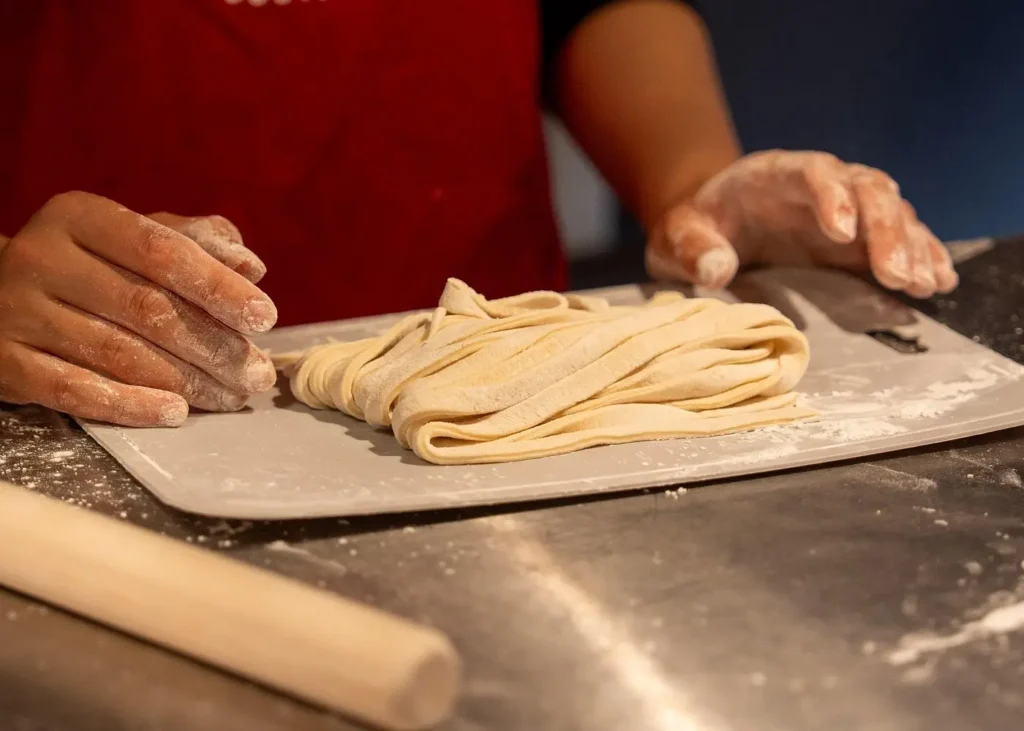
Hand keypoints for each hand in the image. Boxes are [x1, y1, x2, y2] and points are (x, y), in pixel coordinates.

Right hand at [0, 192, 277, 426]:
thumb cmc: (91, 266)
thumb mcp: (137, 240)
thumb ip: (196, 245)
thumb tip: (251, 266)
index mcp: (80, 217)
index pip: (161, 250)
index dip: (218, 286)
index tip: (266, 318)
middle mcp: (43, 257)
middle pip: (145, 308)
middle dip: (213, 345)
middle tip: (258, 374)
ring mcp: (17, 311)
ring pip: (117, 353)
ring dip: (186, 380)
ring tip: (232, 396)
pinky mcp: (5, 362)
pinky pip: (75, 390)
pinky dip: (129, 405)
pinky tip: (175, 412)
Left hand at [645, 150, 958, 297]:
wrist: (708, 224)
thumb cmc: (692, 228)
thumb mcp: (677, 236)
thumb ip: (692, 250)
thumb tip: (715, 271)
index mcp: (773, 175)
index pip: (813, 172)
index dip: (832, 196)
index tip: (841, 233)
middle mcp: (820, 185)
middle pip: (867, 190)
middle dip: (885, 231)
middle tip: (896, 274)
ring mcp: (844, 209)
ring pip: (893, 213)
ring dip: (912, 246)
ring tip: (924, 284)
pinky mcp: (857, 238)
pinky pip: (897, 240)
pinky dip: (920, 257)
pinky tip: (938, 282)